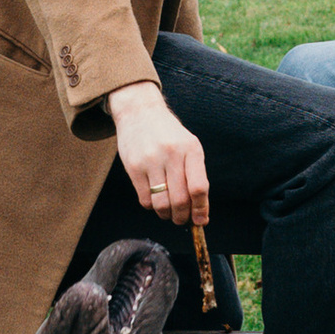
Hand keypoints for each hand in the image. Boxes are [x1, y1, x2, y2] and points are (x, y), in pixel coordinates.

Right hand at [110, 80, 208, 226]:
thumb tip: (201, 213)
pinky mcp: (133, 167)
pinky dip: (152, 206)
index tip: (200, 221)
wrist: (140, 112)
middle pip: (180, 200)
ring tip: (168, 213)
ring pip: (161, 204)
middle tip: (182, 219)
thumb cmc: (170, 135)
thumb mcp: (189, 146)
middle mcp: (172, 154)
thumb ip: (196, 176)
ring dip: (167, 215)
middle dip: (183, 217)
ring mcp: (151, 160)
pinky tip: (154, 199)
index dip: (201, 209)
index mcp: (191, 149)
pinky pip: (145, 200)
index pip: (199, 187)